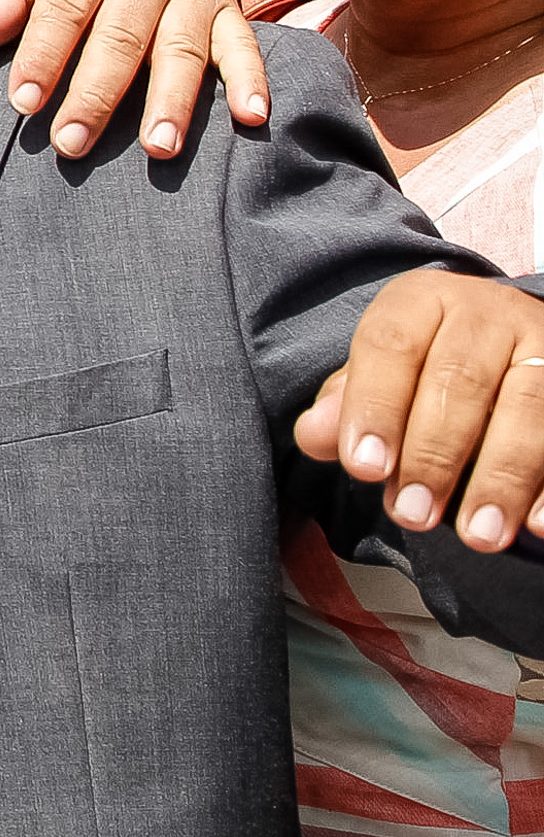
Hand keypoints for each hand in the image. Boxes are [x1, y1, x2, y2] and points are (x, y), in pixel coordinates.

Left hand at [0, 0, 267, 158]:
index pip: (66, 4)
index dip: (44, 54)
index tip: (23, 102)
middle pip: (123, 34)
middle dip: (97, 94)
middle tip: (71, 144)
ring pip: (183, 46)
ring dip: (171, 100)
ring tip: (158, 149)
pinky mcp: (227, 0)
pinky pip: (244, 41)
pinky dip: (252, 78)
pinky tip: (251, 117)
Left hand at [297, 268, 543, 548]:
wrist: (508, 344)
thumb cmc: (427, 367)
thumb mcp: (380, 373)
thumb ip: (345, 405)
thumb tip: (314, 436)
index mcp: (422, 301)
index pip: (391, 346)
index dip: (375, 407)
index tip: (365, 469)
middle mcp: (487, 313)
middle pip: (461, 380)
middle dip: (434, 454)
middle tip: (413, 514)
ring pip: (530, 407)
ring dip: (502, 477)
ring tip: (478, 534)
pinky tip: (536, 525)